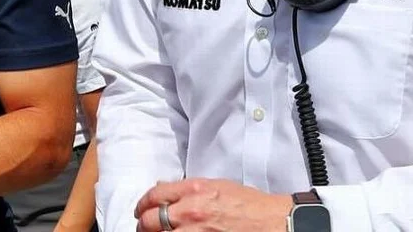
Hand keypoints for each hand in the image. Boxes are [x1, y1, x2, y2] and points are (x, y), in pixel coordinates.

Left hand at [135, 178, 291, 231]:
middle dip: (143, 225)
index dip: (143, 204)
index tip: (141, 210)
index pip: (155, 195)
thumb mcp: (217, 185)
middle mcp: (191, 209)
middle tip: (144, 227)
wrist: (272, 221)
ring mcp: (196, 231)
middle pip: (150, 220)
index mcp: (194, 189)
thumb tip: (164, 188)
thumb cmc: (249, 204)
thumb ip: (188, 187)